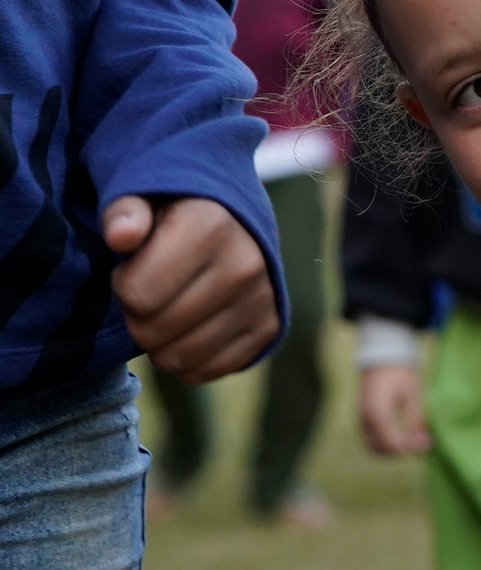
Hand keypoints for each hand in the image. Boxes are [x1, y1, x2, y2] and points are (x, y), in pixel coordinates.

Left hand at [104, 194, 278, 383]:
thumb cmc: (177, 215)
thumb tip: (121, 236)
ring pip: (178, 357)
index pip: (138, 294)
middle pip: (154, 330)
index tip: (134, 267)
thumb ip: (124, 210)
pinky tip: (188, 332)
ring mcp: (261, 300)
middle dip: (137, 316)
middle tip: (148, 294)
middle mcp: (244, 265)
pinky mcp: (270, 328)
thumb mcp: (146, 198)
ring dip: (160, 342)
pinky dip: (188, 360)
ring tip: (167, 312)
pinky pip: (208, 370)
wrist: (237, 224)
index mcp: (211, 226)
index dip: (123, 285)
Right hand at [359, 363, 429, 454]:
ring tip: (414, 439)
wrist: (381, 357)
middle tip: (422, 441)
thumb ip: (416, 418)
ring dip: (394, 450)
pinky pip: (371, 440)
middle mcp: (365, 420)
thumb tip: (422, 439)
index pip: (393, 443)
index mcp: (378, 412)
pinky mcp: (362, 419)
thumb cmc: (399, 371)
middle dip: (403, 451)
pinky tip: (403, 436)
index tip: (428, 441)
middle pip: (382, 450)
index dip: (412, 447)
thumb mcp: (413, 393)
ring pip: (374, 448)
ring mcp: (360, 420)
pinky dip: (386, 444)